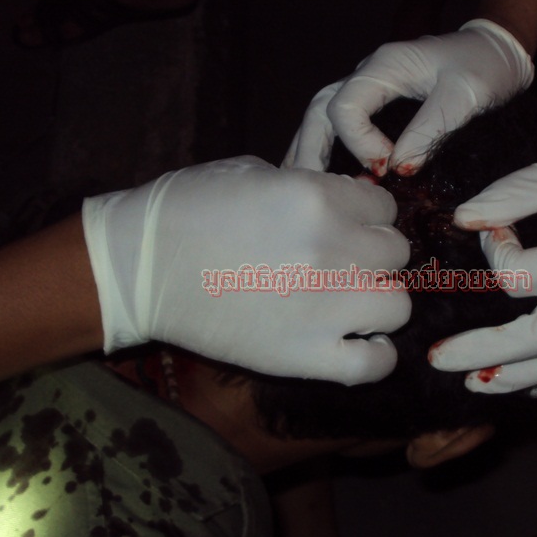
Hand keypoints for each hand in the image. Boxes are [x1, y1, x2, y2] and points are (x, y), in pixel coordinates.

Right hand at [83, 157, 410, 384]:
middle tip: (343, 261)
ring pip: (398, 305)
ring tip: (348, 301)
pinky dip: (374, 355)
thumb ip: (311, 187)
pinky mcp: (305, 357)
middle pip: (396, 254)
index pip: (383, 208)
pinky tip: (355, 341)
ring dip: (377, 301)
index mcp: (318, 199)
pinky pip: (375, 364)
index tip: (346, 226)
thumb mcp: (253, 173)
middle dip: (373, 254)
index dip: (366, 216)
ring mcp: (324, 309)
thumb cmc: (186, 210)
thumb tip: (346, 203)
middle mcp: (332, 251)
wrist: (139, 268)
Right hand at [285, 19, 532, 175]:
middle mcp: (367, 75)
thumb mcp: (466, 96)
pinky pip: (335, 125)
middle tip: (314, 193)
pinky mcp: (374, 104)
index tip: (387, 168)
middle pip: (318, 111)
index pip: (345, 108)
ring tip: (303, 189)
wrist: (497, 52)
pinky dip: (322, 150)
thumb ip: (430, 129)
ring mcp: (367, 89)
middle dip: (311, 153)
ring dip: (309, 152)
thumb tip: (397, 169)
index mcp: (384, 66)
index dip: (359, 144)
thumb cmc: (485, 68)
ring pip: (320, 118)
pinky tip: (317, 178)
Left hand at [429, 123, 536, 394]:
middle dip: (482, 351)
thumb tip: (463, 220)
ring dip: (513, 378)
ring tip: (472, 384)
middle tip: (438, 357)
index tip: (493, 226)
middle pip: (534, 339)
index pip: (518, 276)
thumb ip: (509, 196)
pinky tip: (516, 384)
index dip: (493, 250)